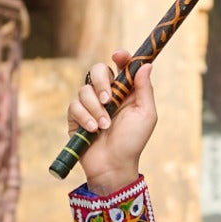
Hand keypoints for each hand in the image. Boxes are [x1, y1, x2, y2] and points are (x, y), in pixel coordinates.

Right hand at [65, 53, 156, 191]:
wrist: (113, 166)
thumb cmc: (132, 142)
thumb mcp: (146, 115)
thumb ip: (145, 89)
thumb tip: (146, 64)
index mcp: (125, 92)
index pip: (120, 66)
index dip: (120, 57)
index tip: (118, 56)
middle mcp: (107, 95)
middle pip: (97, 70)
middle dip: (101, 83)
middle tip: (108, 100)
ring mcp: (90, 105)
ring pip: (85, 90)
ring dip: (96, 109)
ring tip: (104, 126)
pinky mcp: (76, 116)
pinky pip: (74, 106)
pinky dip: (85, 117)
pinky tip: (93, 130)